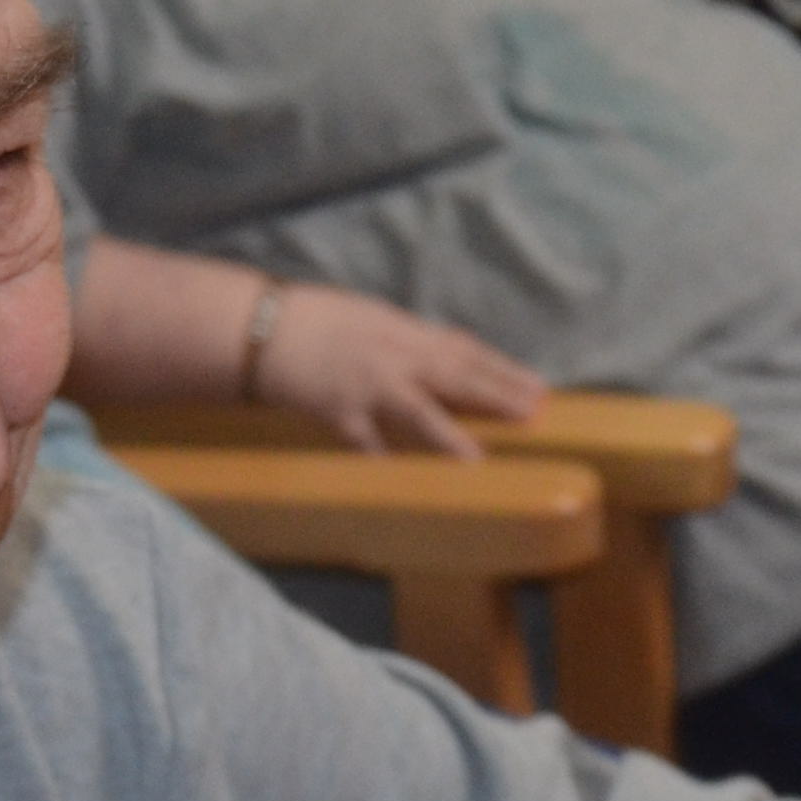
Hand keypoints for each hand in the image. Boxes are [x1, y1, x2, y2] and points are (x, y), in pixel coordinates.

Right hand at [254, 283, 546, 456]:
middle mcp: (391, 355)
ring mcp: (364, 384)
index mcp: (402, 331)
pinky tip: (404, 479)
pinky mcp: (335, 409)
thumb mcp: (370, 320)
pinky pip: (364, 440)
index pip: (464, 349)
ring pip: (416, 410)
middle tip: (535, 413)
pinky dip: (382, 458)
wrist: (263, 329)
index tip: (537, 386)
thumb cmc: (315, 321)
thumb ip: (406, 343)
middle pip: (454, 375)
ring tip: (478, 458)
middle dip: (497, 394)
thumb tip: (445, 363)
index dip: (503, 368)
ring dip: (449, 435)